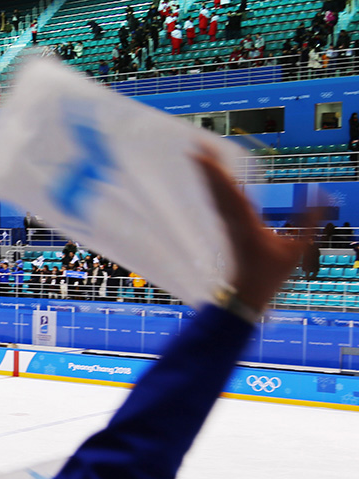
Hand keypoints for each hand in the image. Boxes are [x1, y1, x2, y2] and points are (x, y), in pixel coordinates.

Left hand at [195, 149, 318, 314]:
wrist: (245, 295)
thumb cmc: (270, 274)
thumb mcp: (297, 249)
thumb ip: (309, 220)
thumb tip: (321, 193)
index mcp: (247, 223)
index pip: (232, 192)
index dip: (220, 173)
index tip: (209, 155)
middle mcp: (232, 221)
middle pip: (218, 188)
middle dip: (208, 166)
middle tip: (197, 143)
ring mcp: (227, 224)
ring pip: (214, 194)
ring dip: (207, 174)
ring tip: (198, 153)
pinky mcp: (226, 228)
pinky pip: (217, 202)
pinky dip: (213, 187)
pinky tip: (209, 178)